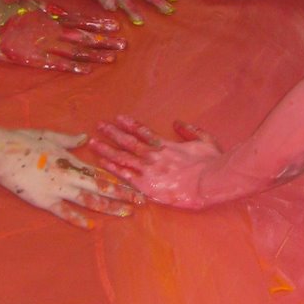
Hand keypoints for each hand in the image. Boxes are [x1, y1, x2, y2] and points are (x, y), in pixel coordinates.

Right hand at [0, 0, 125, 74]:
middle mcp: (56, 32)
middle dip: (105, 41)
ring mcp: (48, 46)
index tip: (115, 26)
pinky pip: (59, 64)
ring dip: (95, 55)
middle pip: (85, 37)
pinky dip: (74, 67)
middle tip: (123, 44)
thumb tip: (56, 8)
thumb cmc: (9, 13)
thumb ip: (46, 8)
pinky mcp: (38, 59)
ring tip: (112, 58)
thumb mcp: (32, 4)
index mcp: (54, 19)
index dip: (99, 24)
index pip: (82, 21)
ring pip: (77, 51)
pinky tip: (88, 69)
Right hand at [0, 129, 143, 228]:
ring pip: (89, 200)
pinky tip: (91, 226)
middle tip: (141, 202)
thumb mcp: (49, 135)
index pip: (101, 172)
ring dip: (109, 207)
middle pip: (102, 187)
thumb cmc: (23, 140)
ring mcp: (58, 189)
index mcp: (71, 159)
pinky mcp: (44, 200)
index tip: (135, 186)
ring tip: (125, 213)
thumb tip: (85, 137)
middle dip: (123, 195)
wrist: (1, 151)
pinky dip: (78, 219)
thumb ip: (69, 139)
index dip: (119, 180)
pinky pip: (64, 212)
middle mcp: (70, 175)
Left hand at [90, 116, 226, 208]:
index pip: (142, 131)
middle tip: (99, 126)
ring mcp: (148, 170)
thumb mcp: (205, 140)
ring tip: (93, 142)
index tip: (118, 118)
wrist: (210, 182)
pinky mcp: (147, 186)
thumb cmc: (211, 163)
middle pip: (127, 142)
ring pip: (122, 157)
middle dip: (112, 133)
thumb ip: (190, 130)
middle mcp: (153, 155)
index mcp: (165, 145)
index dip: (129, 124)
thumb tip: (177, 123)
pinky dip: (112, 169)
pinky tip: (102, 164)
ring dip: (106, 149)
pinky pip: (125, 176)